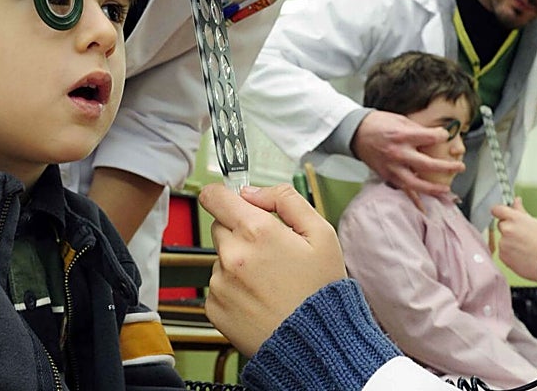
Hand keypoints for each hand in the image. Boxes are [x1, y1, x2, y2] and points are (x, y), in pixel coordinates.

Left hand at [199, 183, 346, 356]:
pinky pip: (219, 286)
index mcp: (257, 231)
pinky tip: (260, 298)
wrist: (316, 345)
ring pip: (221, 257)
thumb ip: (286, 200)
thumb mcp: (321, 234)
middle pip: (220, 226)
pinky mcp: (215, 308)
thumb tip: (253, 192)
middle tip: (270, 251)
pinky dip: (234, 289)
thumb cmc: (321, 291)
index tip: (231, 200)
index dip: (223, 195)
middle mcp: (232, 255)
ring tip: (270, 281)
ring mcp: (221, 284)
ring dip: (238, 262)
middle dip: (241, 231)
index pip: (215, 197)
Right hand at [351, 110, 464, 205]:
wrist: (356, 133)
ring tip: (446, 189)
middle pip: (427, 164)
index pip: (430, 138)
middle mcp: (398, 153)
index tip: (446, 135)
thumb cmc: (379, 124)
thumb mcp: (400, 119)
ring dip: (433, 188)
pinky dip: (414, 200)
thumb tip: (436, 137)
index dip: (442, 136)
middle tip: (459, 167)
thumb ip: (418, 130)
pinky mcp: (388, 175)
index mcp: (402, 135)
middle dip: (446, 166)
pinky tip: (424, 208)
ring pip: (416, 183)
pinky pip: (403, 190)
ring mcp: (393, 167)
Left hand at [490, 197, 536, 281]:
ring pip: (502, 239)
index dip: (499, 211)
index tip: (501, 214)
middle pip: (501, 224)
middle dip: (508, 228)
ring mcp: (503, 243)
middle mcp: (506, 229)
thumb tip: (516, 200)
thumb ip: (520, 210)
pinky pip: (503, 251)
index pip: (497, 209)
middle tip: (522, 235)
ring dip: (508, 241)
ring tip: (524, 247)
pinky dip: (509, 252)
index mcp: (514, 218)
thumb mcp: (534, 222)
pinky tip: (521, 254)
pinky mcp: (502, 255)